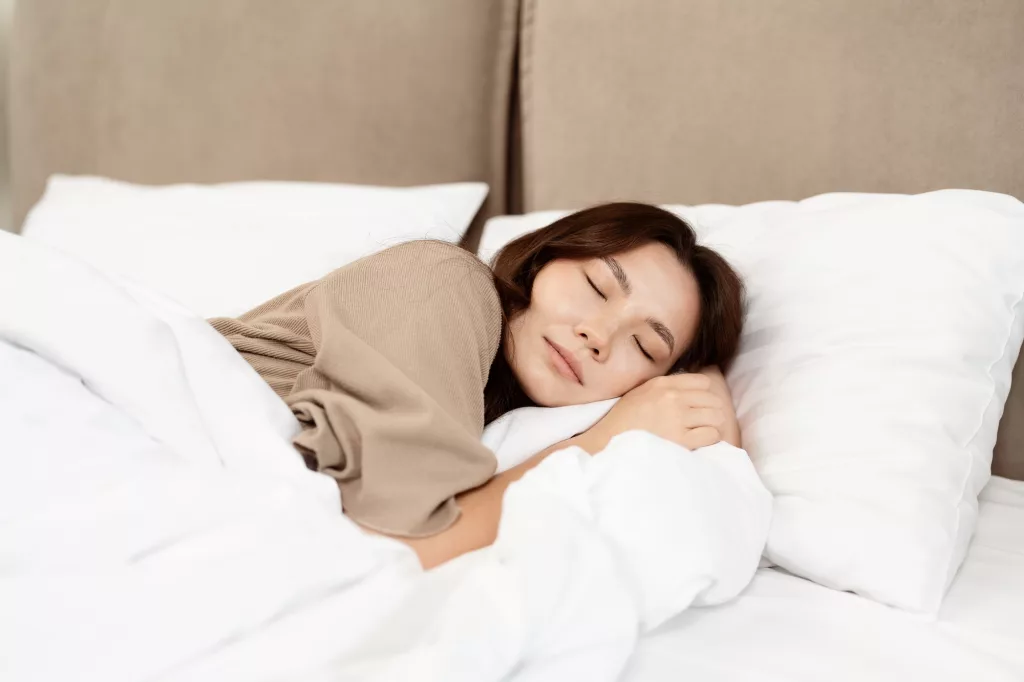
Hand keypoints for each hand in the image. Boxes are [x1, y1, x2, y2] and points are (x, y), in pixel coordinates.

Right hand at [573, 370, 737, 454]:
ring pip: (716, 417)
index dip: (704, 394)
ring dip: (712, 426)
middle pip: (713, 400)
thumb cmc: (623, 420)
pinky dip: (709, 439)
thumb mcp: (641, 393)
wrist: (609, 442)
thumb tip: (690, 389)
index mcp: (663, 384)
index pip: (703, 382)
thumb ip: (664, 388)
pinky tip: (698, 442)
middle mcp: (673, 398)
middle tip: (702, 422)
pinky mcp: (681, 440)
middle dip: (711, 411)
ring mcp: (677, 418)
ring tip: (701, 433)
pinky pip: (711, 435)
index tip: (698, 405)